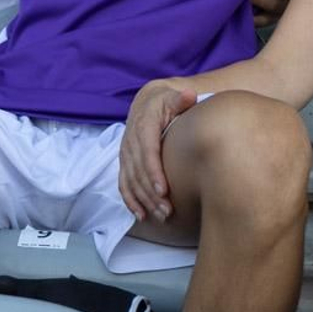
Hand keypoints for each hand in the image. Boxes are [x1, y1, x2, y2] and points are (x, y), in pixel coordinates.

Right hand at [118, 80, 198, 223]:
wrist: (147, 103)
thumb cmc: (165, 102)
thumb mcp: (173, 97)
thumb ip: (181, 99)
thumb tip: (189, 96)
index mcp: (143, 126)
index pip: (147, 152)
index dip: (153, 172)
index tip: (163, 190)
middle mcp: (131, 142)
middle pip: (139, 172)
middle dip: (152, 193)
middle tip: (168, 210)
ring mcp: (126, 154)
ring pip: (131, 181)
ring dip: (144, 200)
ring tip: (162, 215)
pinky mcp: (125, 163)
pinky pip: (123, 184)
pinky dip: (130, 201)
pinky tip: (141, 215)